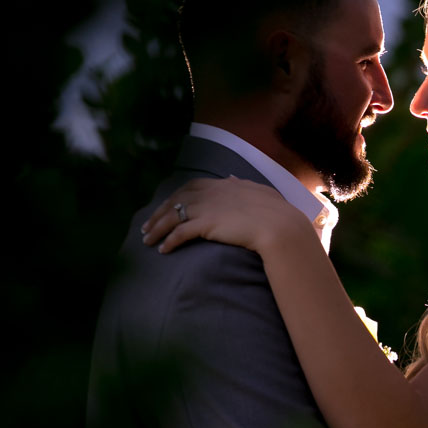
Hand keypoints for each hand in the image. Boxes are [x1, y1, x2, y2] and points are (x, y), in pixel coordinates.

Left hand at [141, 176, 309, 255]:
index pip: (193, 186)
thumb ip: (244, 184)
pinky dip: (169, 240)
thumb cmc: (278, 213)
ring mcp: (207, 208)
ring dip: (157, 227)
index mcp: (225, 184)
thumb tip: (232, 177)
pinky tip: (163, 250)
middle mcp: (212, 193)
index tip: (168, 205)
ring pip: (173, 215)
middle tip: (147, 225)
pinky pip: (180, 232)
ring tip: (147, 240)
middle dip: (159, 212)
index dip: (177, 196)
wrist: (280, 226)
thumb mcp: (262, 192)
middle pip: (176, 199)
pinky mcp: (206, 224)